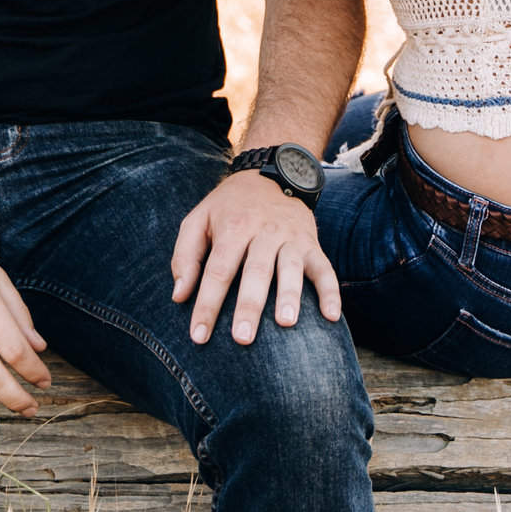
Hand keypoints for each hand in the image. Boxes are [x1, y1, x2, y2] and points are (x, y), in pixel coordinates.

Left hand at [170, 168, 341, 346]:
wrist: (270, 173)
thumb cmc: (228, 207)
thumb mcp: (198, 219)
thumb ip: (185, 255)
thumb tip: (179, 295)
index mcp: (232, 228)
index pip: (218, 270)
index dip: (208, 304)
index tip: (199, 335)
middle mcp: (263, 232)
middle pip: (256, 271)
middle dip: (249, 305)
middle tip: (242, 338)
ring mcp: (290, 238)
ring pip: (291, 268)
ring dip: (290, 295)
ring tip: (287, 323)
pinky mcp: (311, 244)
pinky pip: (324, 267)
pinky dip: (330, 291)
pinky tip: (331, 316)